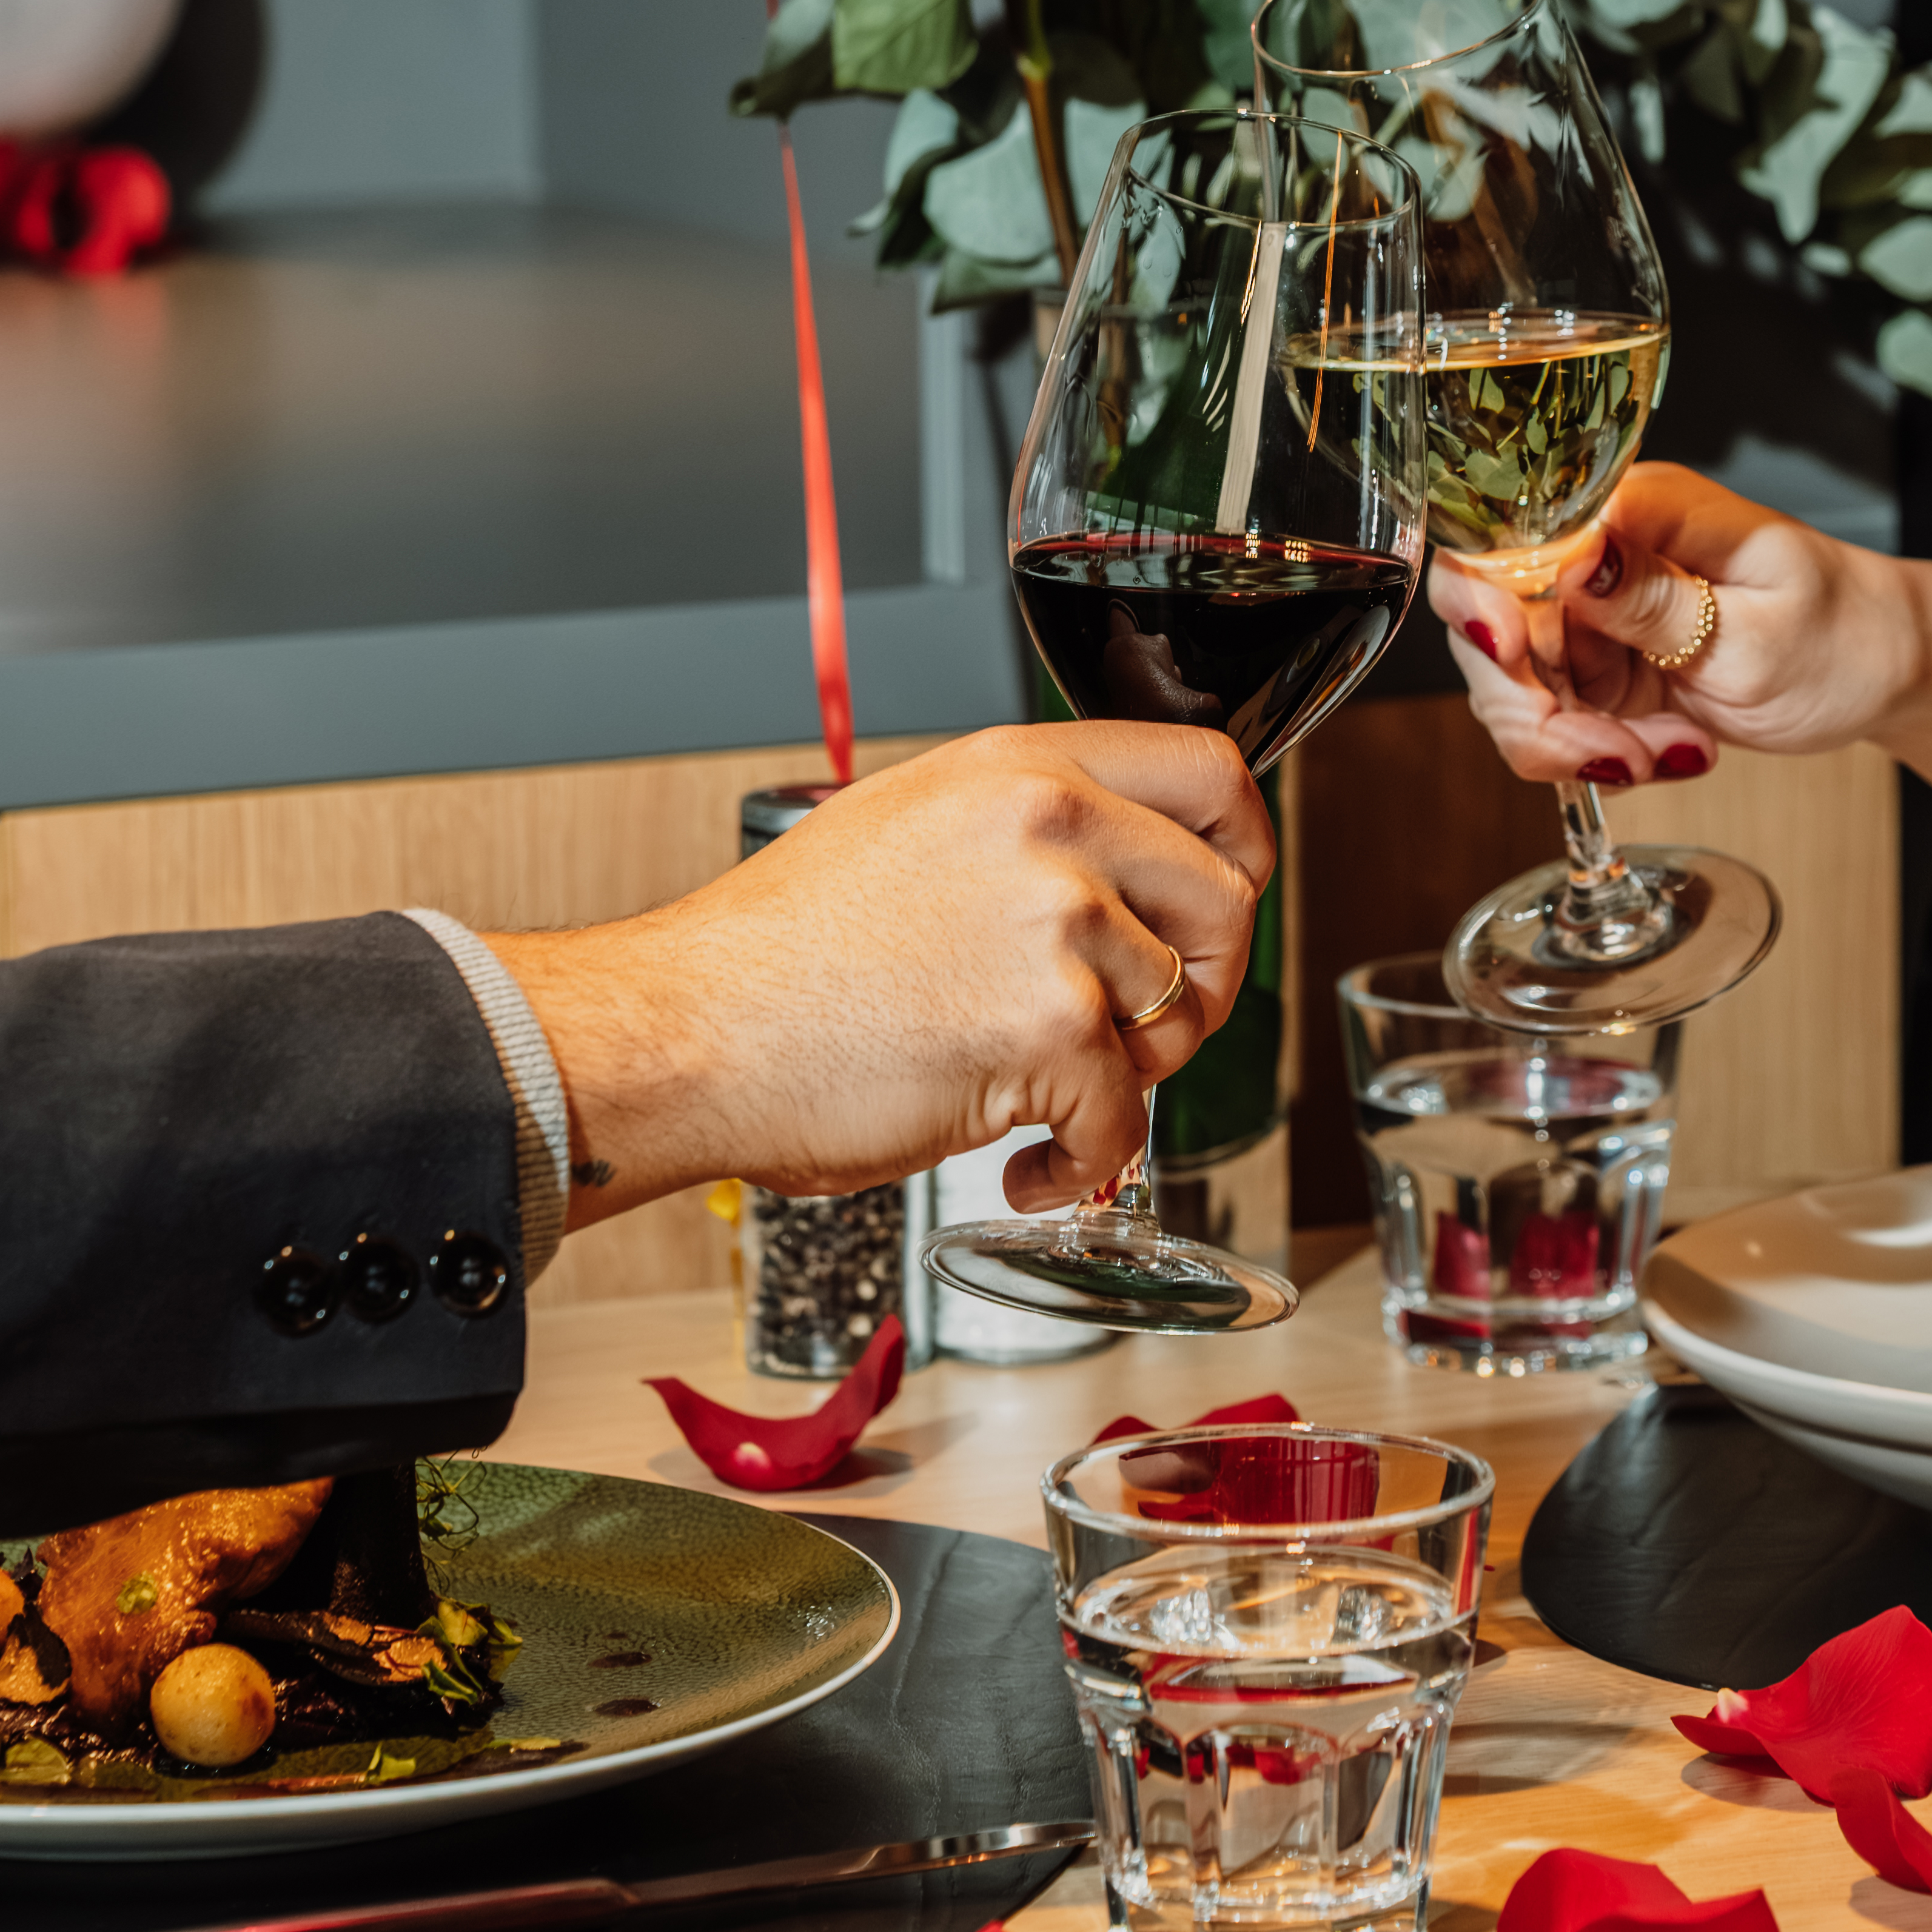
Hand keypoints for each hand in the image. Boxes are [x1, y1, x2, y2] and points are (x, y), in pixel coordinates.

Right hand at [485, 721, 1269, 1230]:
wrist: (689, 1032)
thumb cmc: (780, 955)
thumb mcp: (914, 824)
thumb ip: (1027, 829)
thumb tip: (1120, 876)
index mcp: (1024, 765)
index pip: (1212, 771)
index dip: (1242, 850)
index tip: (1221, 904)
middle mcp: (1053, 823)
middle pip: (1226, 899)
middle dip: (1202, 986)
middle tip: (1141, 1033)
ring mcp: (1057, 922)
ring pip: (1179, 1014)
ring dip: (1131, 1080)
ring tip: (1051, 1100)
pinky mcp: (1048, 1028)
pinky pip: (1127, 1119)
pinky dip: (1087, 1164)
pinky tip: (1030, 1166)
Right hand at [1432, 465, 1894, 785]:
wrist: (1886, 670)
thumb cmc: (1846, 635)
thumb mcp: (1759, 631)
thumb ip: (1656, 597)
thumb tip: (1571, 555)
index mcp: (1636, 511)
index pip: (1508, 539)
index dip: (1486, 603)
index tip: (1516, 658)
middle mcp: (1601, 551)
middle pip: (1489, 620)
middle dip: (1532, 705)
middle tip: (1609, 753)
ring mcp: (1597, 609)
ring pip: (1515, 683)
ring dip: (1573, 741)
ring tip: (1666, 755)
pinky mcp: (1604, 661)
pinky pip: (1558, 716)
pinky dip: (1600, 752)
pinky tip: (1671, 750)